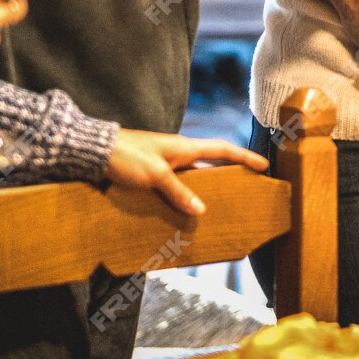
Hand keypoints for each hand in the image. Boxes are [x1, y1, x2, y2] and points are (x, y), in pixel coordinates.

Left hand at [105, 130, 268, 215]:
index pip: (222, 150)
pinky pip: (174, 184)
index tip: (263, 164)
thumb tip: (201, 210)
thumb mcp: (155, 176)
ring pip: (192, 176)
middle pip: (210, 163)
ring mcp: (164, 162)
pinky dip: (182, 196)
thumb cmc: (127, 157)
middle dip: (228, 174)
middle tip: (244, 189)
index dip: (244, 157)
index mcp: (184, 147)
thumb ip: (179, 192)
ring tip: (215, 208)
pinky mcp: (150, 172)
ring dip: (203, 189)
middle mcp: (178, 153)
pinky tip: (182, 211)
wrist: (94, 152)